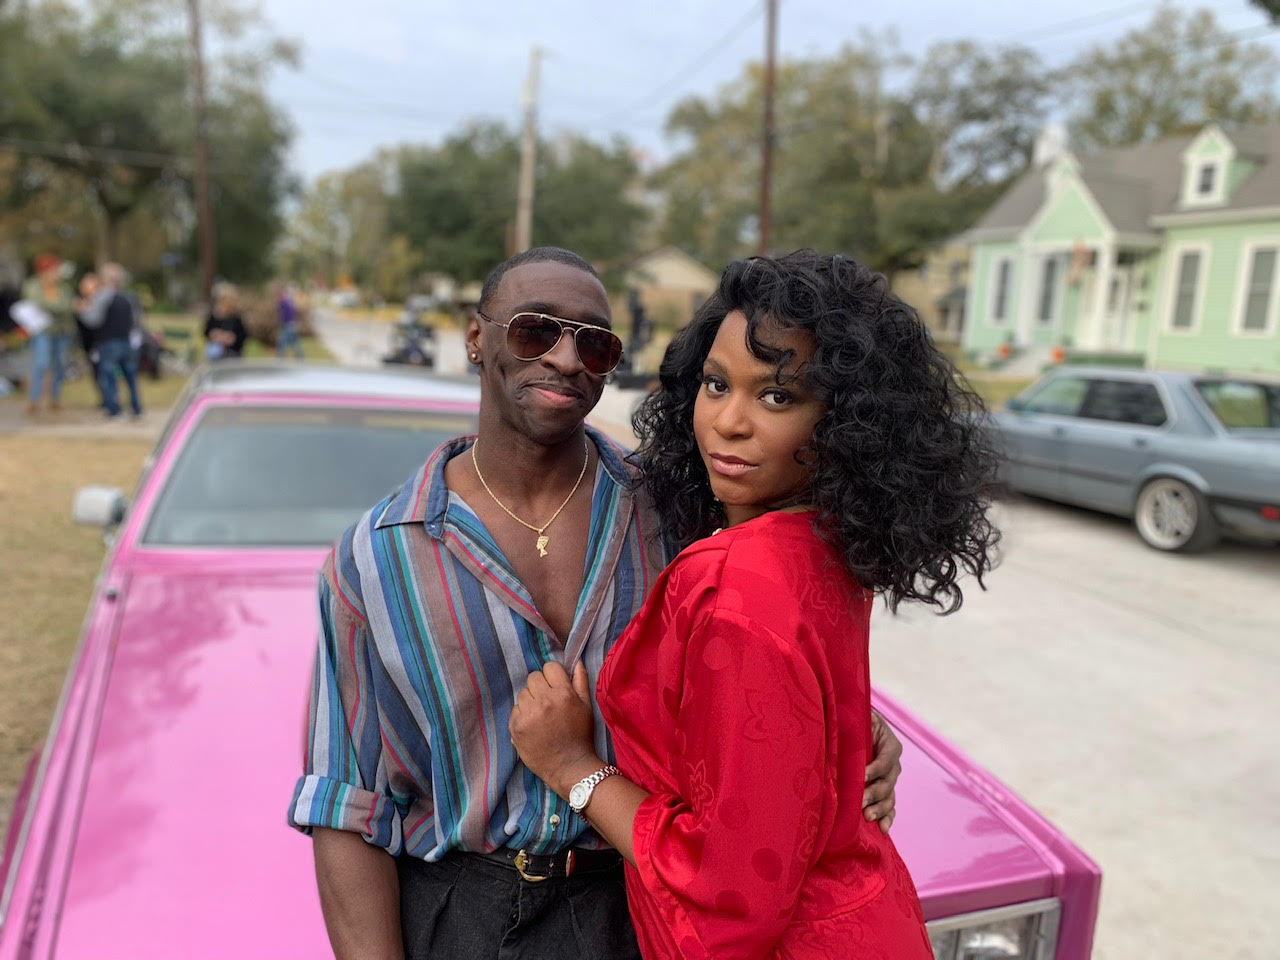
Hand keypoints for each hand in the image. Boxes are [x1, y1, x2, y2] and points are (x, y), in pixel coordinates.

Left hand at [509, 661, 598, 797]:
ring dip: (530, 701)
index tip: (556, 687)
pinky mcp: (515, 726)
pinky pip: (515, 709)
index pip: (549, 667)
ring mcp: (528, 714)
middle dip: (540, 687)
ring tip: (541, 717)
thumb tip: (576, 661)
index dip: (553, 676)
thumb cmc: (580, 736)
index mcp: (563, 694)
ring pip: (523, 693)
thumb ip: (580, 681)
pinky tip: (533, 726)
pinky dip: (522, 715)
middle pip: (533, 678)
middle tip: (548, 703)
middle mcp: (544, 701)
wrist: (569, 767)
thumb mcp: (586, 707)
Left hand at [864, 709, 902, 833]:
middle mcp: (893, 763)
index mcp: (889, 744)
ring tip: (868, 816)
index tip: (863, 775)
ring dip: (880, 808)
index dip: (876, 768)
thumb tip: (841, 722)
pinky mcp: (884, 790)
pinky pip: (890, 806)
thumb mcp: (857, 718)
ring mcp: (889, 779)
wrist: (854, 728)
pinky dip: (888, 817)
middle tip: (861, 801)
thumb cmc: (853, 721)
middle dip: (875, 793)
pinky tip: (883, 828)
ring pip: (889, 796)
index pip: (886, 759)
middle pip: (888, 781)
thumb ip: (854, 722)